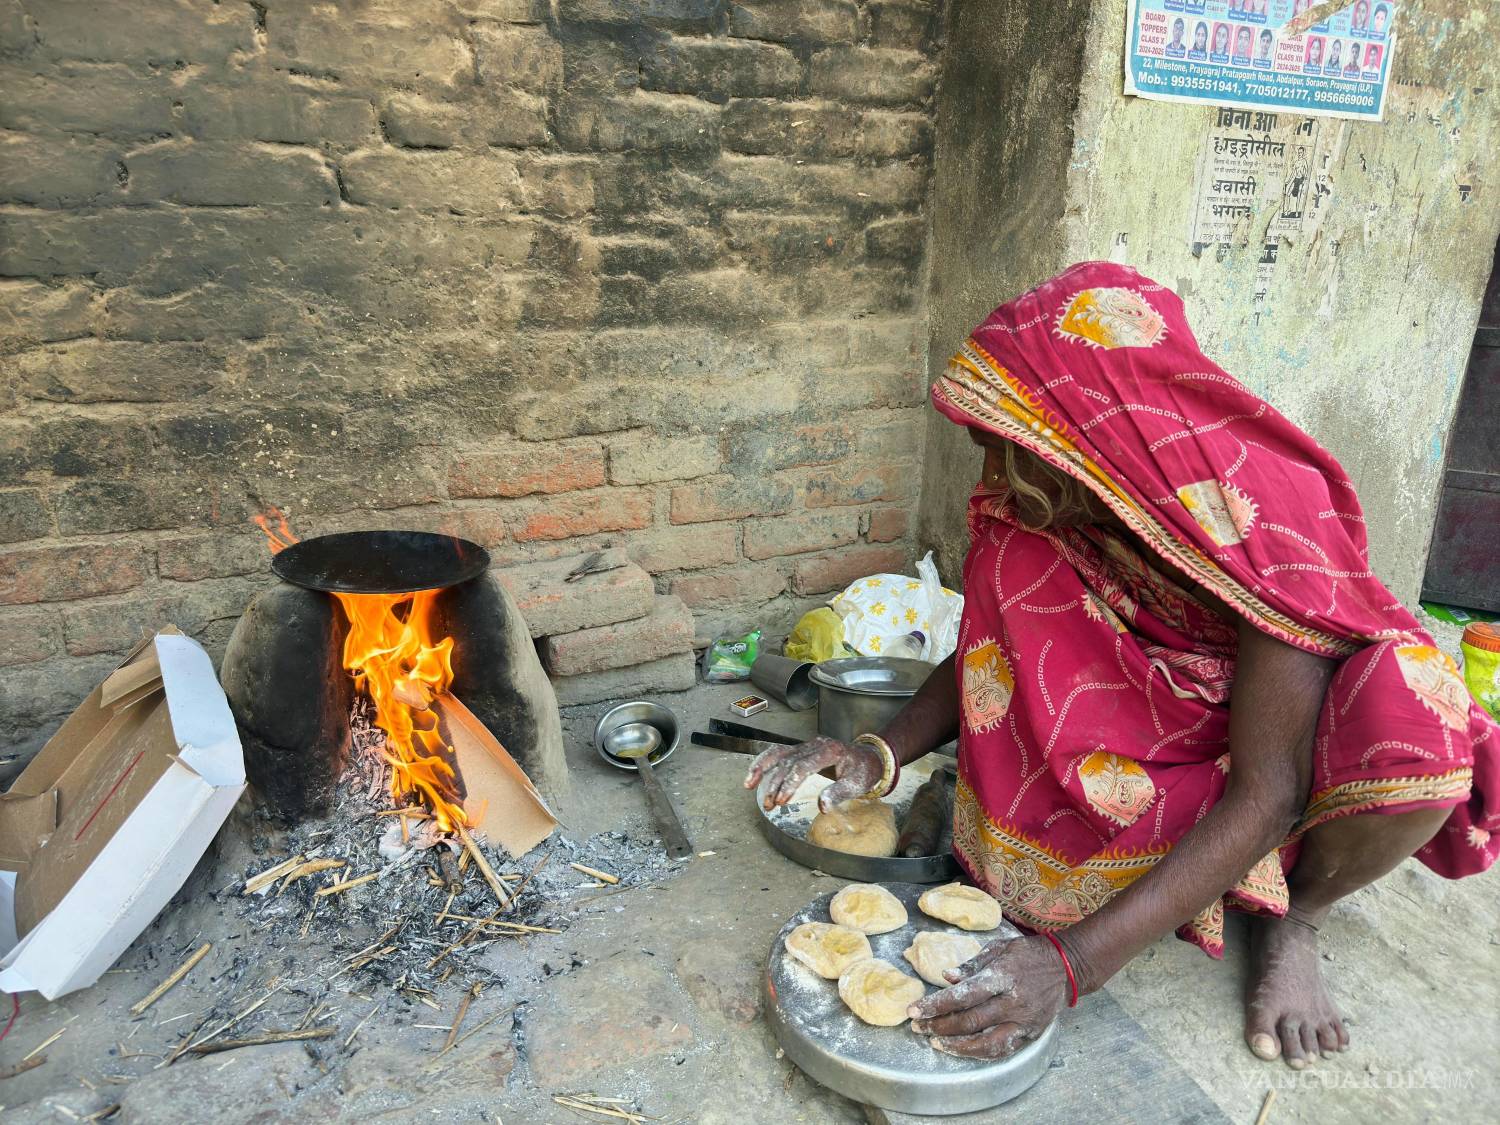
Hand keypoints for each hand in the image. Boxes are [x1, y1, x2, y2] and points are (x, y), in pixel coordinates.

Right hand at [742, 735, 883, 812]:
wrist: (868, 758)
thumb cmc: (863, 771)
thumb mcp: (858, 784)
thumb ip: (839, 793)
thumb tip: (822, 807)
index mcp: (830, 750)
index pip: (803, 765)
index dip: (790, 783)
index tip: (782, 800)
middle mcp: (815, 745)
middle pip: (788, 761)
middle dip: (775, 783)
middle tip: (769, 804)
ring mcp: (806, 746)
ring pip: (779, 754)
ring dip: (763, 769)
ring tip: (749, 786)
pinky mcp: (800, 750)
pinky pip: (778, 753)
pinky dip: (764, 763)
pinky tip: (753, 775)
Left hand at [907, 935, 1067, 1058]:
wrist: (1066, 967)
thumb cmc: (1028, 953)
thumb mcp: (999, 948)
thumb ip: (972, 965)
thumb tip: (946, 976)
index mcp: (1002, 976)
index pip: (962, 995)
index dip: (935, 1005)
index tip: (914, 1010)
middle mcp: (1012, 1002)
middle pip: (969, 1021)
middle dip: (939, 1026)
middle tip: (918, 1026)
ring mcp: (1023, 1021)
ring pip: (985, 1043)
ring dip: (956, 1045)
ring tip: (936, 1042)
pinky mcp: (1031, 1033)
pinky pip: (1002, 1049)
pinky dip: (979, 1053)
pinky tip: (962, 1050)